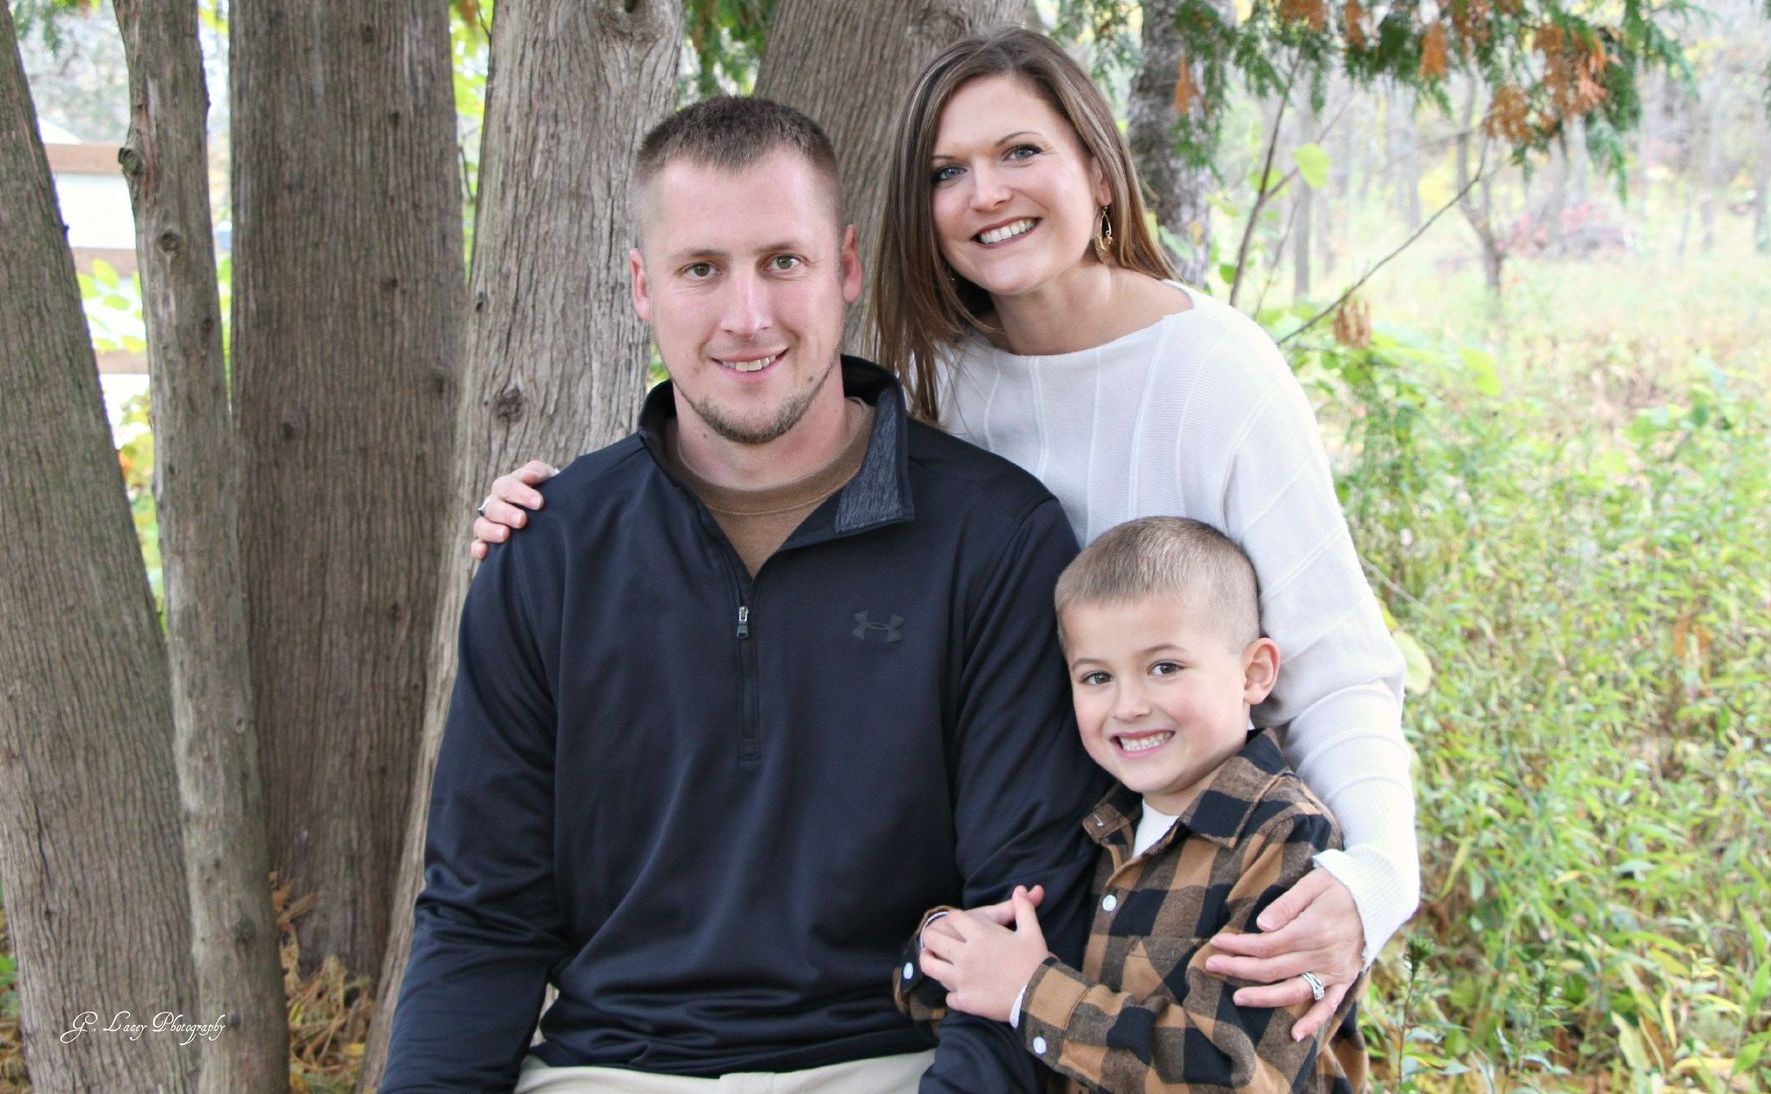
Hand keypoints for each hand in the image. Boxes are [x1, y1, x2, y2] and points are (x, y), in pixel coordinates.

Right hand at [470, 460, 557, 559]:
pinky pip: (476, 545)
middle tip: (522, 520)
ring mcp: (490, 524)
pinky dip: (477, 548)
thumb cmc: (550, 494)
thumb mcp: (547, 479)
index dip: (520, 493)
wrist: (555, 514)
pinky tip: (484, 552)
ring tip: (505, 535)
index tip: (539, 503)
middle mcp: (495, 504)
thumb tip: (529, 476)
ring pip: (481, 525)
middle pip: (493, 506)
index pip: (507, 487)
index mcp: (507, 487)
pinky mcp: (488, 543)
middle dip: (507, 513)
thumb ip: (538, 472)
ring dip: (491, 530)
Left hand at [917, 886, 1048, 1022]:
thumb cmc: (1035, 961)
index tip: (955, 922)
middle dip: (931, 935)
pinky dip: (952, 994)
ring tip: (931, 959)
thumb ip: (1023, 908)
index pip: (954, 918)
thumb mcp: (1031, 931)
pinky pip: (948, 997)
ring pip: (931, 967)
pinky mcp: (965, 1000)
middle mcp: (965, 955)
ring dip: (928, 961)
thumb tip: (1021, 890)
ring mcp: (961, 979)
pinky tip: (958, 992)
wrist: (1039, 996)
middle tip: (932, 938)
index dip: (953, 918)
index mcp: (980, 935)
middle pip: (934, 939)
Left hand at [1204, 868, 1362, 1039]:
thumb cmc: (1341, 885)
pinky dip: (1314, 1022)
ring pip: (1294, 991)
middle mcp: (1322, 955)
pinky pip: (1329, 1005)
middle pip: (1273, 969)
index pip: (1266, 944)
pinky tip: (1295, 1035)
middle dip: (1239, 969)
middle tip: (1212, 966)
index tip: (1217, 943)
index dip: (1239, 946)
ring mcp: (1334, 970)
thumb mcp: (1314, 883)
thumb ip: (1287, 904)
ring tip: (1237, 998)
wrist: (1381, 897)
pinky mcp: (1345, 979)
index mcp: (1312, 930)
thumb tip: (1262, 925)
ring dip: (1264, 998)